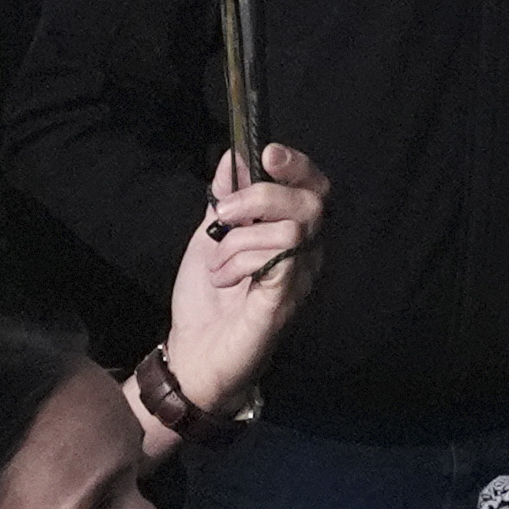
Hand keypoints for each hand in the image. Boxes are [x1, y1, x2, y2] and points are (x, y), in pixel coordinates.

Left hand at [163, 144, 326, 422]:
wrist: (193, 356)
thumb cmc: (207, 300)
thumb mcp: (210, 238)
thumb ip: (225, 199)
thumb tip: (234, 157)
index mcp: (292, 232)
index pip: (314, 187)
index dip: (298, 165)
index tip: (267, 151)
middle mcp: (307, 252)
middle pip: (312, 201)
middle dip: (262, 196)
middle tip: (223, 216)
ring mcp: (300, 277)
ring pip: (291, 229)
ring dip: (240, 240)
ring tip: (218, 264)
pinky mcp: (285, 301)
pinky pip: (276, 262)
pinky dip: (241, 262)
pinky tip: (224, 279)